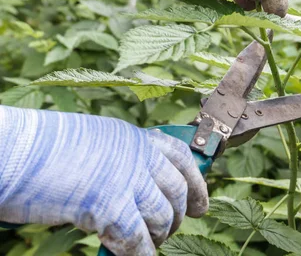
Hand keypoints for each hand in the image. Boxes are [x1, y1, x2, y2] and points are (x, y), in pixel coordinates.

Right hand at [0, 106, 207, 255]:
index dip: (196, 183)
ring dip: (157, 236)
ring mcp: (126, 179)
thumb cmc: (46, 148)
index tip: (202, 204)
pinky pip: (136, 238)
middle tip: (169, 230)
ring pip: (161, 216)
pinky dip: (139, 253)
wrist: (15, 150)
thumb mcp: (97, 142)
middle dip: (178, 215)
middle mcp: (137, 155)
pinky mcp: (108, 206)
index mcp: (134, 137)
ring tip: (148, 245)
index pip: (181, 157)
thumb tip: (137, 186)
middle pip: (176, 190)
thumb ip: (122, 160)